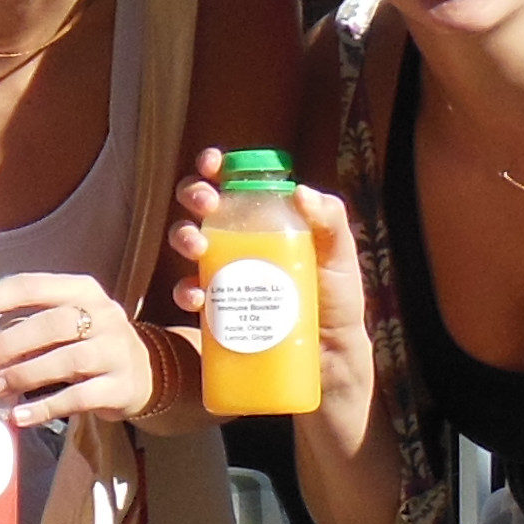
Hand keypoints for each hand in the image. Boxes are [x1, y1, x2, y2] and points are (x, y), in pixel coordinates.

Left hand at [0, 275, 152, 426]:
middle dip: (7, 342)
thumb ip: (27, 324)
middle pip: (51, 323)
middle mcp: (103, 315)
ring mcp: (115, 351)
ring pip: (66, 360)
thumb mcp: (66, 323)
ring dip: (25, 373)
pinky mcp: (120, 386)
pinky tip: (20, 416)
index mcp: (82, 290)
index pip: (31, 286)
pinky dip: (46, 407)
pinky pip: (79, 397)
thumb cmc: (89, 344)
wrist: (146, 374)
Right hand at [166, 143, 373, 402]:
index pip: (237, 183)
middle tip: (206, 203)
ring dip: (183, 236)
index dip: (217, 167)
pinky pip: (188, 294)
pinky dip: (186, 291)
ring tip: (196, 247)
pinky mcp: (215, 311)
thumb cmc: (336, 303)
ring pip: (188, 243)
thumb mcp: (340, 258)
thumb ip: (331, 222)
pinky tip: (197, 297)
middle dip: (194, 195)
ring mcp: (224, 275)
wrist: (327, 359)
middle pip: (203, 207)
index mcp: (267, 221)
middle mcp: (240, 243)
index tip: (213, 163)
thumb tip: (300, 192)